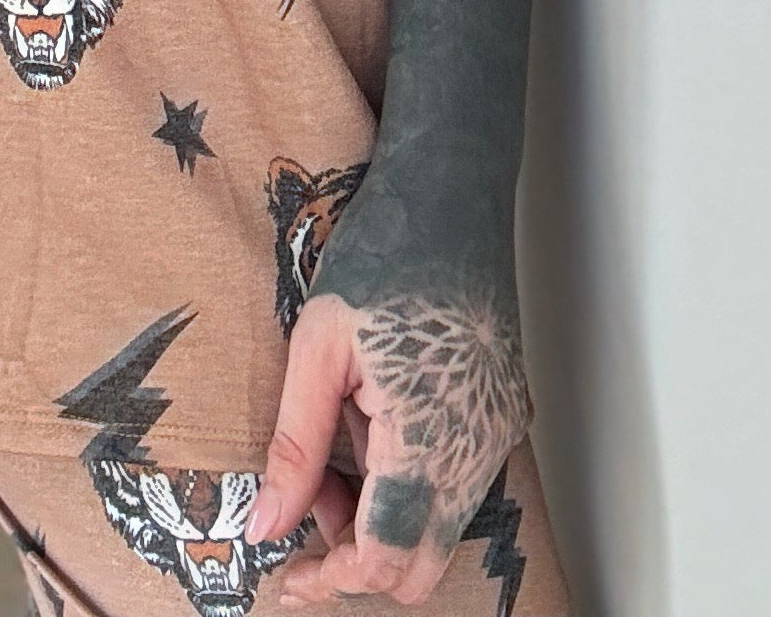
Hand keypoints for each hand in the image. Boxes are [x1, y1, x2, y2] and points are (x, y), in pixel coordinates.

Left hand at [250, 280, 529, 605]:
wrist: (452, 191)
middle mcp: (476, 448)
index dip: (332, 578)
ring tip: (338, 442)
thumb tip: (267, 525)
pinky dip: (411, 482)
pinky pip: (457, 481)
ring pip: (438, 524)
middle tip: (308, 503)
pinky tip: (374, 423)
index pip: (387, 557)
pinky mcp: (503, 413)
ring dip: (382, 514)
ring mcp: (497, 432)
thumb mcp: (316, 344)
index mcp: (427, 435)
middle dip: (357, 554)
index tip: (288, 573)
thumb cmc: (384, 250)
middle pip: (420, 561)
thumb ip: (294, 446)